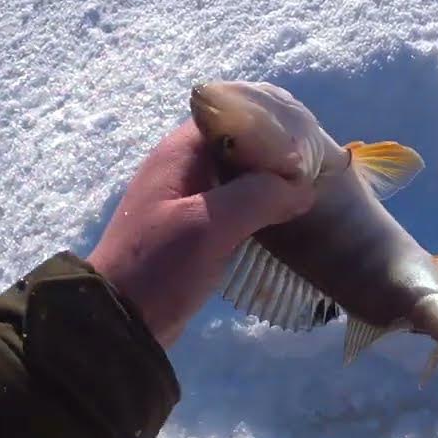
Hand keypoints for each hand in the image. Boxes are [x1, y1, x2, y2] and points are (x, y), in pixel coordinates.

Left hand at [87, 121, 312, 346]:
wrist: (121, 321)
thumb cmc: (160, 264)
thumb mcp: (210, 225)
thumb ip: (260, 196)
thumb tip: (304, 188)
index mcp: (179, 153)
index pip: (231, 116)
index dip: (269, 124)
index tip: (305, 143)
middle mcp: (184, 168)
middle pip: (239, 145)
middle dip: (276, 155)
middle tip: (316, 169)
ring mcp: (190, 199)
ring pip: (240, 178)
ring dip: (270, 184)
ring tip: (308, 192)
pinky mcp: (197, 229)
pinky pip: (236, 206)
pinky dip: (260, 208)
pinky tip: (286, 220)